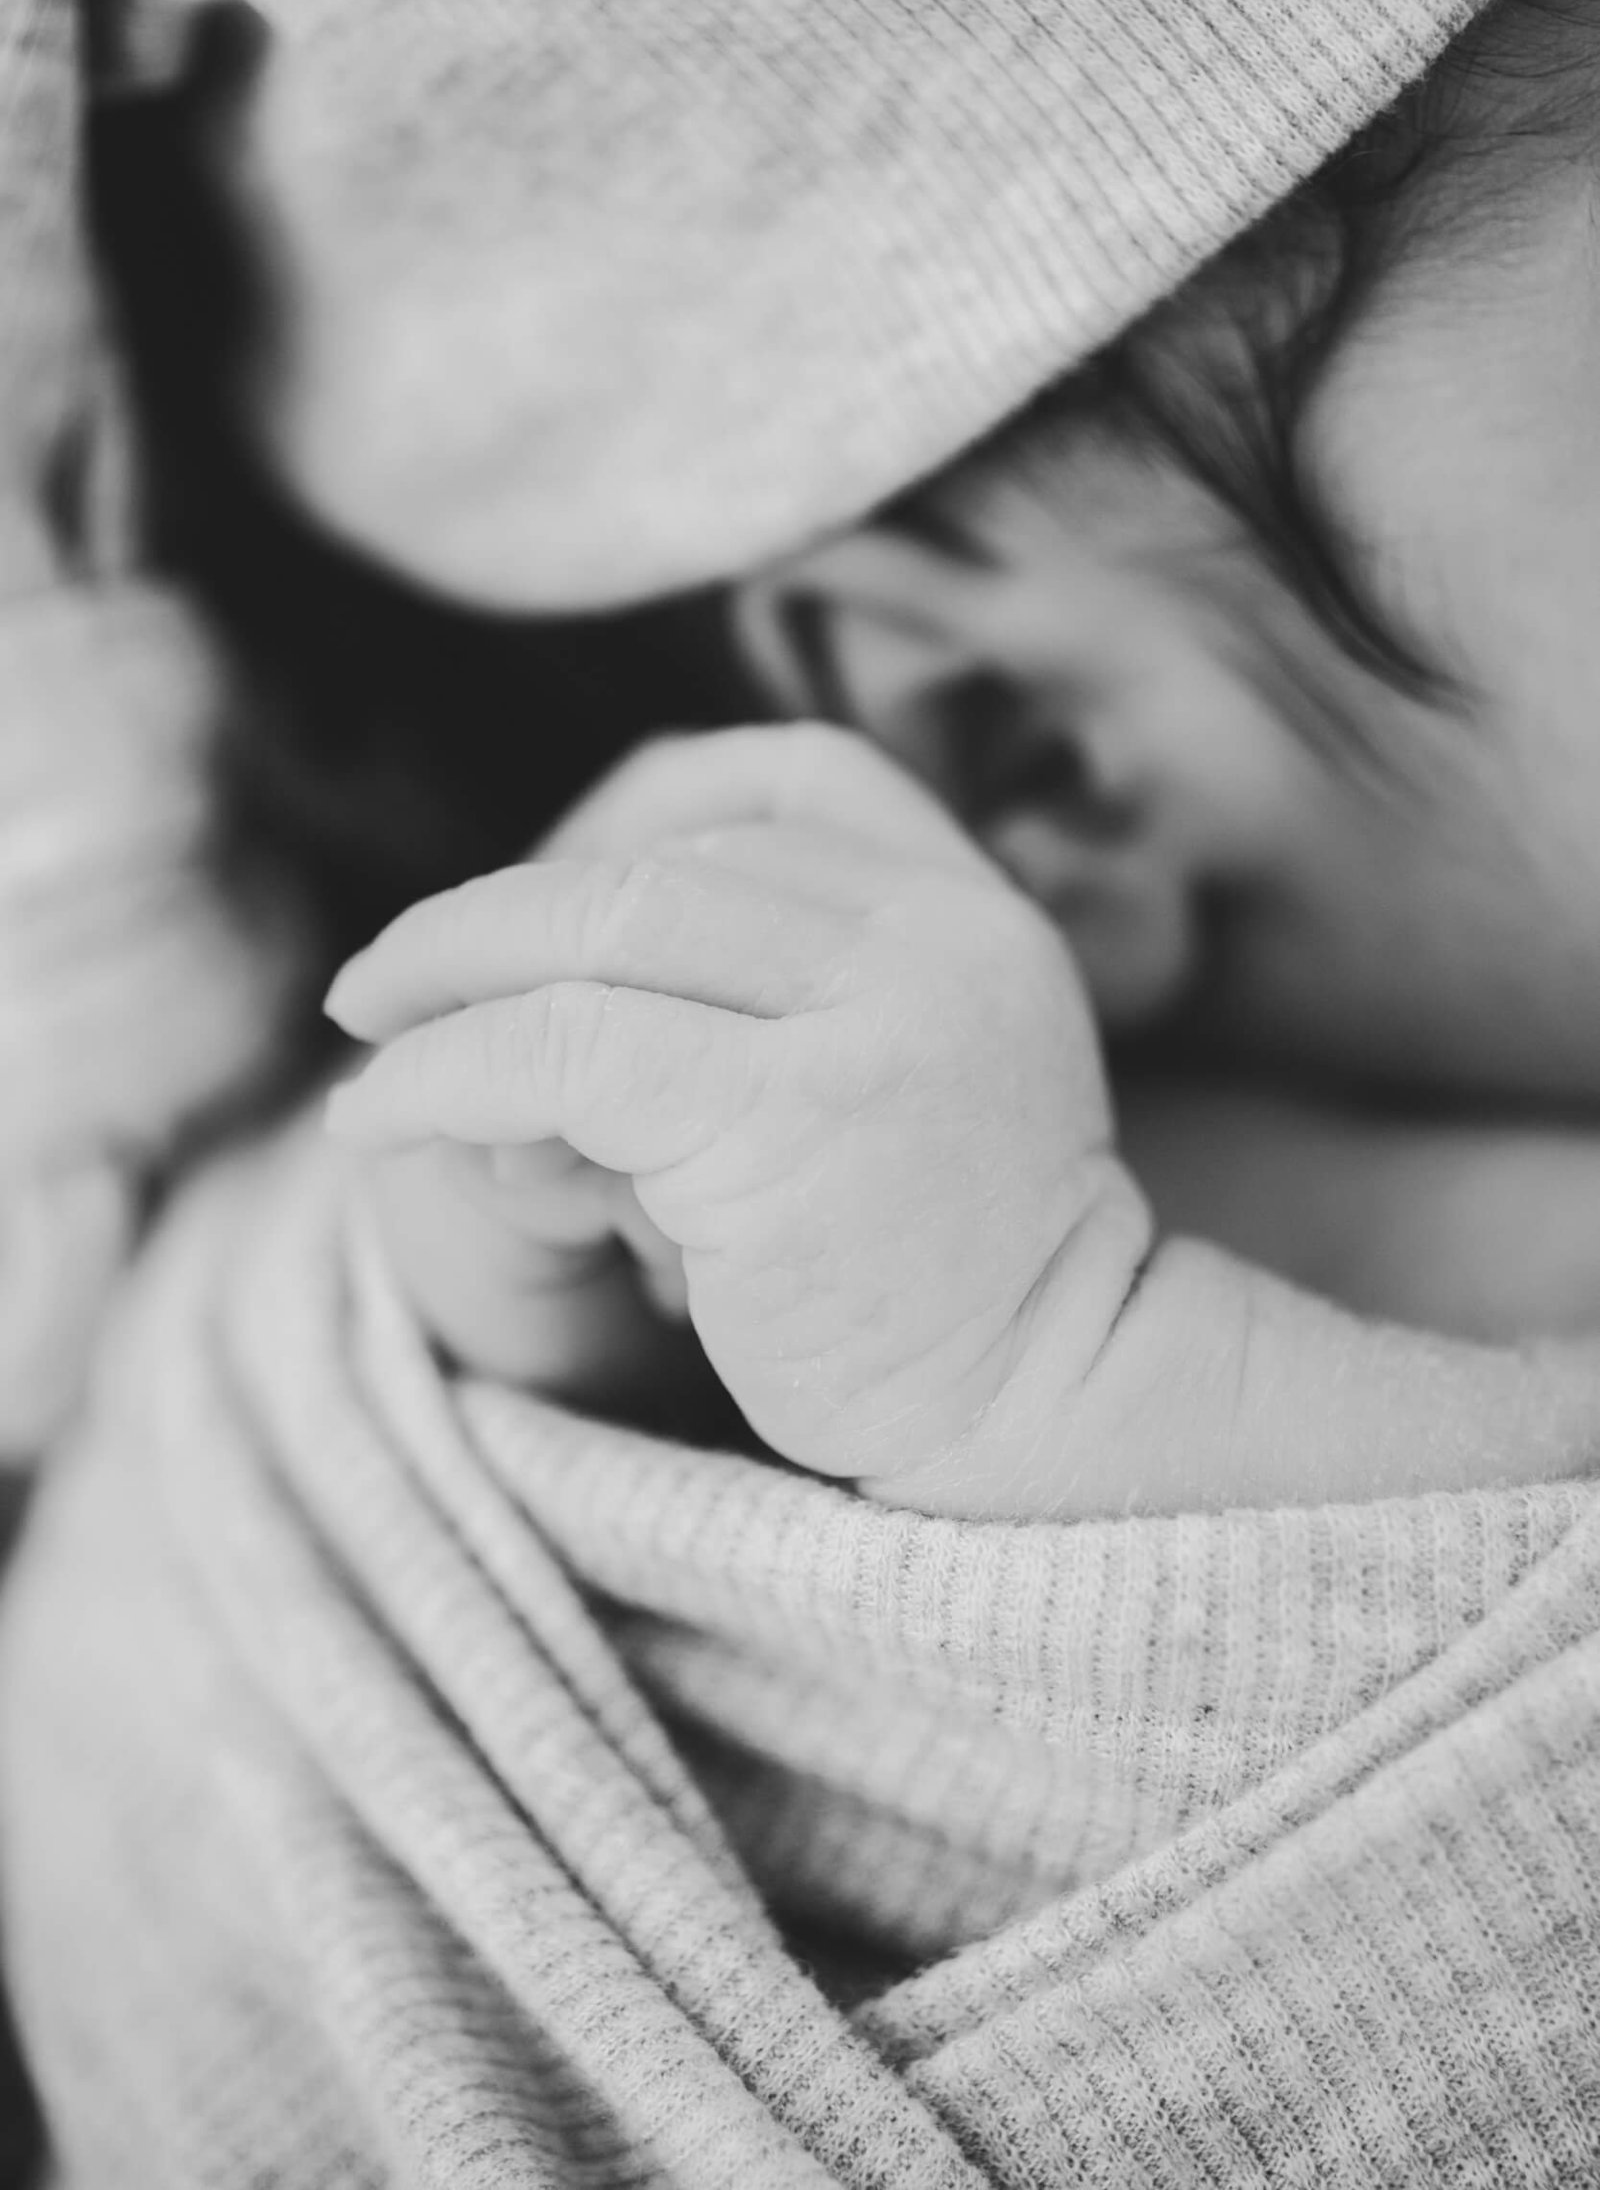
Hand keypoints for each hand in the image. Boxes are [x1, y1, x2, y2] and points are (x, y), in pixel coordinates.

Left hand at [325, 723, 1150, 1506]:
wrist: (1042, 1419)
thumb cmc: (938, 1279)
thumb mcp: (880, 1085)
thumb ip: (754, 1008)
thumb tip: (507, 1015)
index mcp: (975, 911)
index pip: (784, 782)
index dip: (630, 817)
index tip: (534, 900)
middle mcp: (940, 936)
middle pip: (671, 854)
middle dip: (500, 907)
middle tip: (386, 980)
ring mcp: (876, 1017)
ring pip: (602, 928)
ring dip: (449, 973)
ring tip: (369, 1035)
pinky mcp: (792, 1119)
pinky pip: (564, 1049)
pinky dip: (445, 1068)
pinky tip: (379, 1112)